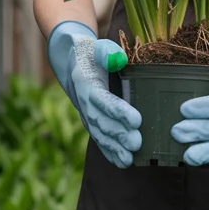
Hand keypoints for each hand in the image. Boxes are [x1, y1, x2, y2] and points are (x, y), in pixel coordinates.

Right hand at [47, 21, 140, 167]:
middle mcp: (84, 102)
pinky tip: (122, 163)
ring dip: (114, 148)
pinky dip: (109, 152)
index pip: (103, 100)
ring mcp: (86, 115)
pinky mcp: (91, 122)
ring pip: (100, 134)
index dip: (119, 111)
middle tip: (137, 142)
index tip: (137, 119)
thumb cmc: (90, 52)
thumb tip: (119, 59)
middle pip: (102, 121)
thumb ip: (107, 52)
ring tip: (130, 159)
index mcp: (85, 83)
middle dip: (119, 134)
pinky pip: (99, 139)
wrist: (71, 62)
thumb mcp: (96, 46)